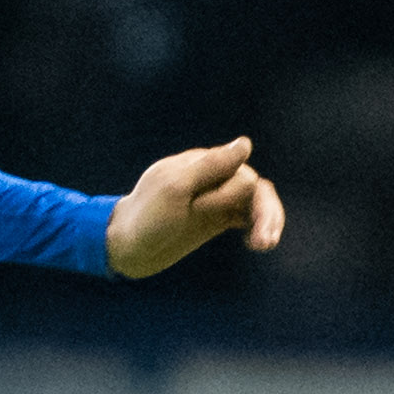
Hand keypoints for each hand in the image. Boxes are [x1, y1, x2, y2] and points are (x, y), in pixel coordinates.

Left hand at [106, 135, 285, 279]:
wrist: (126, 249)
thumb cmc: (145, 217)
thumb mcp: (174, 188)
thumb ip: (210, 166)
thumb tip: (245, 144)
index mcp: (200, 163)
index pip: (237, 169)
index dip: (229, 192)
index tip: (201, 208)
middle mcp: (211, 177)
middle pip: (251, 186)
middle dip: (258, 211)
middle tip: (256, 242)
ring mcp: (215, 198)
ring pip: (256, 200)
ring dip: (267, 219)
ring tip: (265, 244)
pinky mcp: (217, 218)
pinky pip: (248, 215)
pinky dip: (257, 227)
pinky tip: (257, 244)